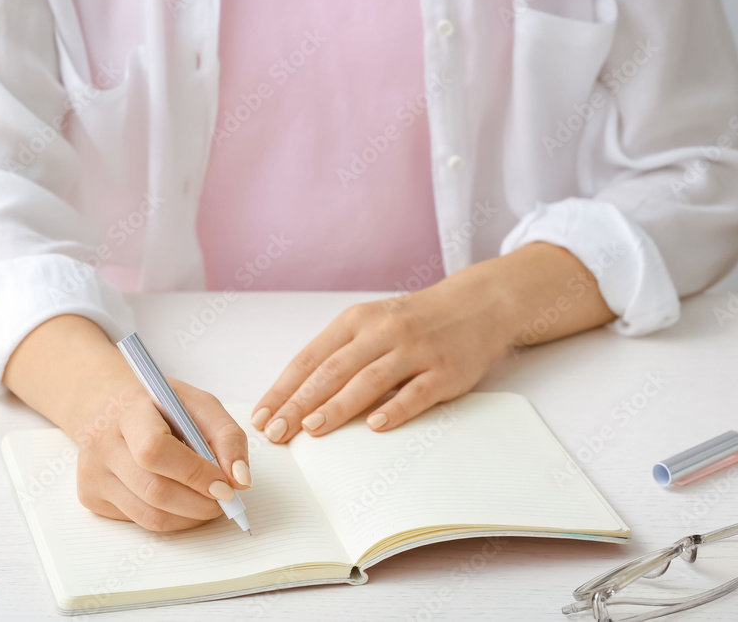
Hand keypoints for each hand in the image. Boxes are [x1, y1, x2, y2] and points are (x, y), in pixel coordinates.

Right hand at [4, 315, 251, 531]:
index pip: (155, 450)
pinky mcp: (91, 497)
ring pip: (149, 516)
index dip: (195, 473)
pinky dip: (171, 518)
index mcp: (128, 411)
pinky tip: (178, 498)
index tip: (227, 485)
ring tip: (208, 502)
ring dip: (190, 517)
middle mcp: (102, 444)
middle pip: (155, 490)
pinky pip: (139, 522)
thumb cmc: (158, 406)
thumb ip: (227, 436)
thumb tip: (241, 481)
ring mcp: (92, 474)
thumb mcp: (198, 404)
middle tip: (225, 500)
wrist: (106, 406)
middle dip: (200, 503)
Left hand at [249, 243, 616, 441]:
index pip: (310, 358)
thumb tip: (296, 398)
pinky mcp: (446, 370)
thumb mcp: (371, 325)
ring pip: (370, 380)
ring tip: (312, 429)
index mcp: (356, 321)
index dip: (283, 389)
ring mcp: (416, 351)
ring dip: (339, 406)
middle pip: (333, 370)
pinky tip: (376, 427)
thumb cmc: (414, 322)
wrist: (477, 305)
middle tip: (277, 431)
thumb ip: (339, 355)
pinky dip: (396, 409)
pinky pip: (417, 391)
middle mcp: (383, 332)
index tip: (261, 416)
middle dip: (300, 403)